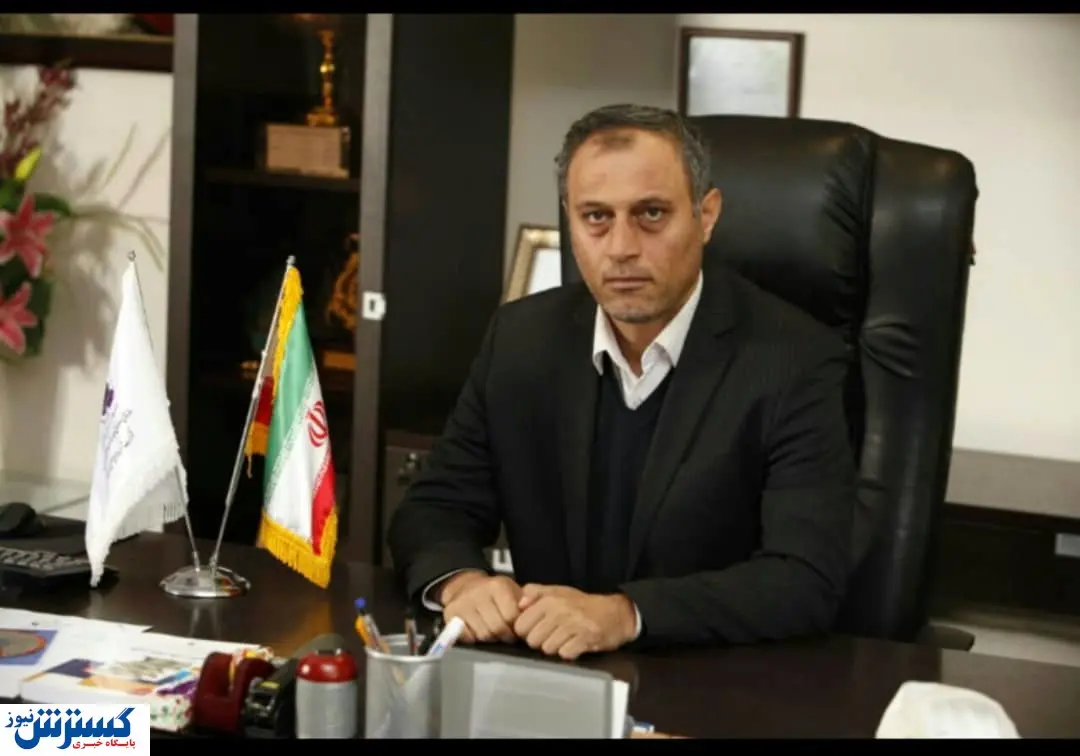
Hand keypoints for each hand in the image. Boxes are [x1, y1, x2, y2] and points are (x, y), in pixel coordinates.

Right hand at [439, 571, 522, 644]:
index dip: (516, 627)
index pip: (511, 617)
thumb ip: (525, 600)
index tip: (516, 628)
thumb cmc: (494, 593)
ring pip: (483, 635)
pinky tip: (478, 630)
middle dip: (504, 635)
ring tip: (492, 630)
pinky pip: (467, 637)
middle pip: (497, 628)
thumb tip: (529, 608)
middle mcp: (478, 592)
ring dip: (490, 638)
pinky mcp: (450, 614)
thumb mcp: (512, 590)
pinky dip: (474, 638)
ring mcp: (462, 603)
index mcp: (497, 586)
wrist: (465, 585)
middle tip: (505, 633)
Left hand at [513, 584, 636, 660]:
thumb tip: (519, 603)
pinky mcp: (586, 639)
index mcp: (550, 599)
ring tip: (564, 640)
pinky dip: (568, 653)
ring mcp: (574, 625)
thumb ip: (535, 593)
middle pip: (533, 640)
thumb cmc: (583, 604)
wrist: (616, 613)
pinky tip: (574, 645)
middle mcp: (560, 611)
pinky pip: (565, 654)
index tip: (535, 629)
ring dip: (554, 648)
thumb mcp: (558, 591)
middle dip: (540, 641)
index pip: (520, 625)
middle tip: (551, 636)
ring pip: (547, 649)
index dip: (526, 631)